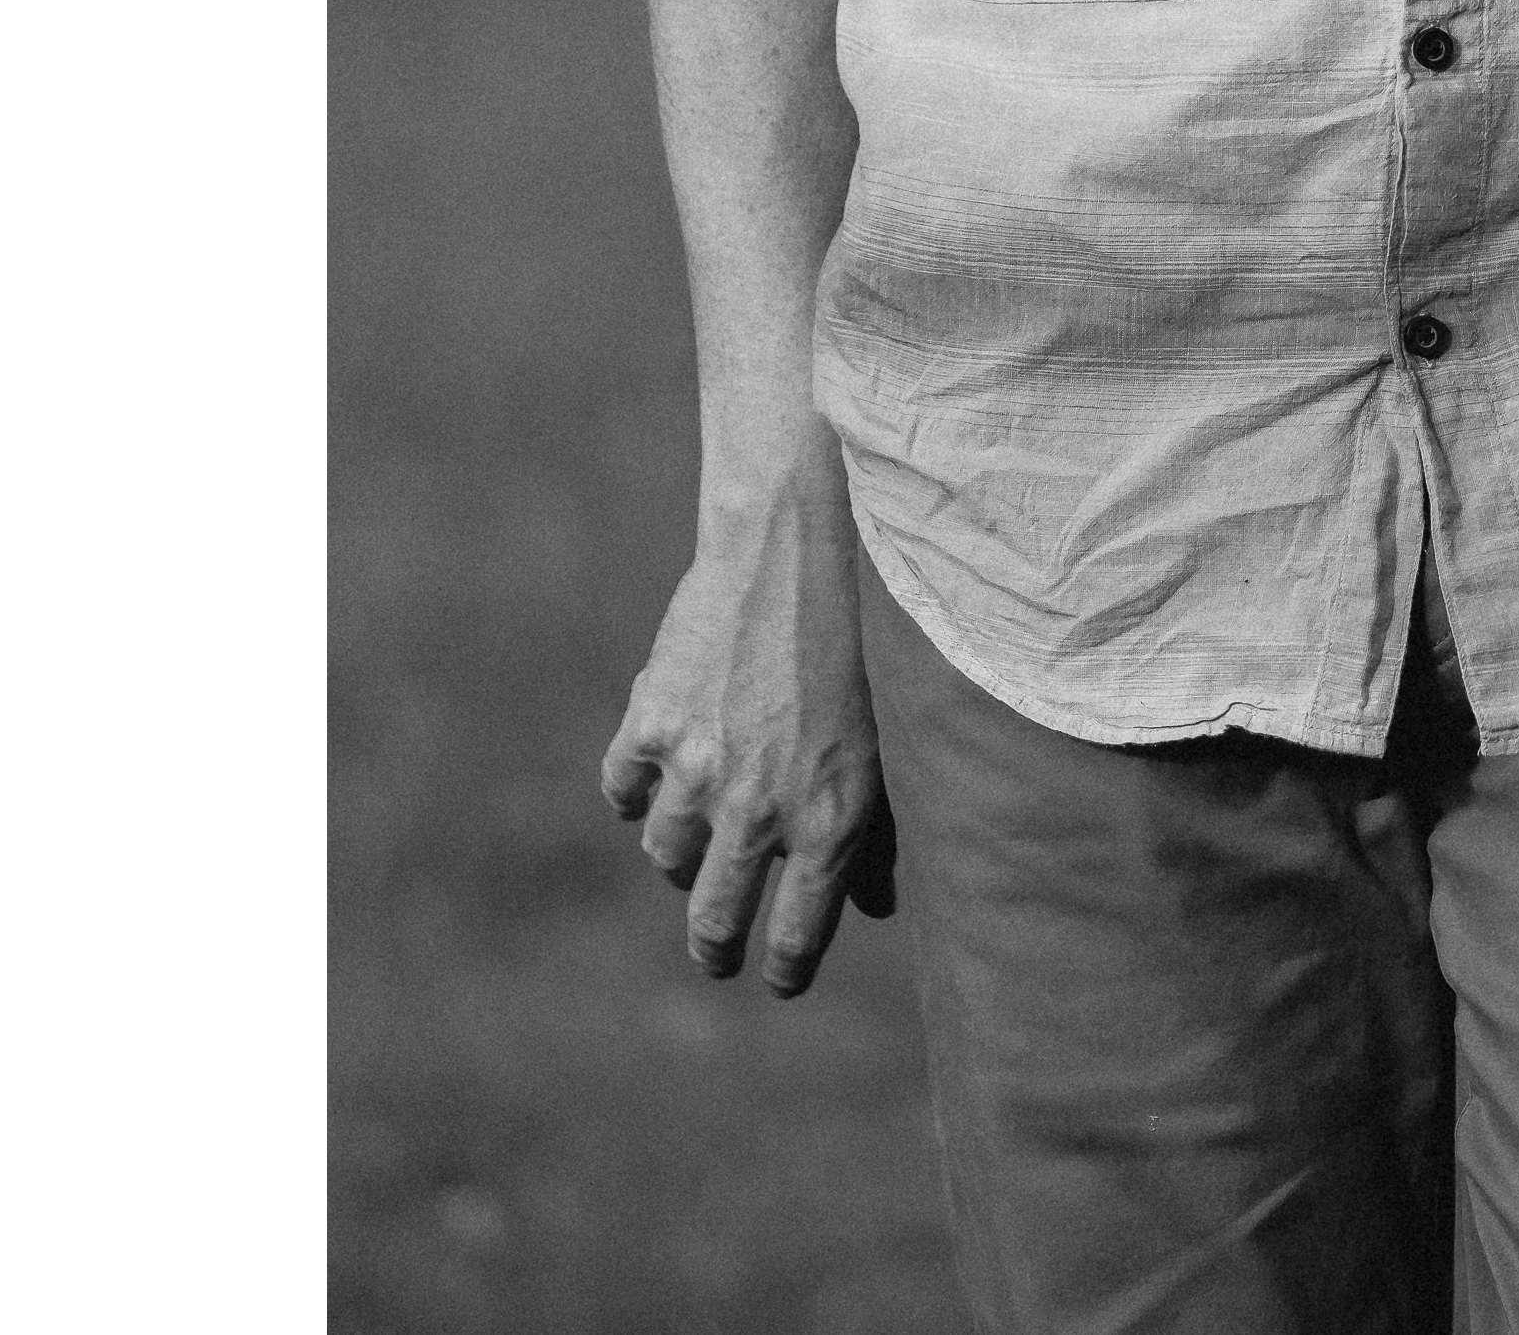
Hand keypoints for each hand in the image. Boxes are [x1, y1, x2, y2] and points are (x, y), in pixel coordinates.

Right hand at [599, 452, 897, 994]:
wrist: (804, 541)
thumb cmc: (872, 633)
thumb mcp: (895, 738)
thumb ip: (884, 827)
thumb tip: (878, 904)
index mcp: (829, 822)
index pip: (795, 938)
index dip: (785, 967)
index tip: (779, 977)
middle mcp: (757, 811)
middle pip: (715, 921)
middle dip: (717, 946)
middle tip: (717, 952)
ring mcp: (695, 771)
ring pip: (666, 855)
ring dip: (682, 854)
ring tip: (700, 840)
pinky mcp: (650, 723)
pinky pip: (623, 789)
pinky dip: (635, 789)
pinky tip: (654, 775)